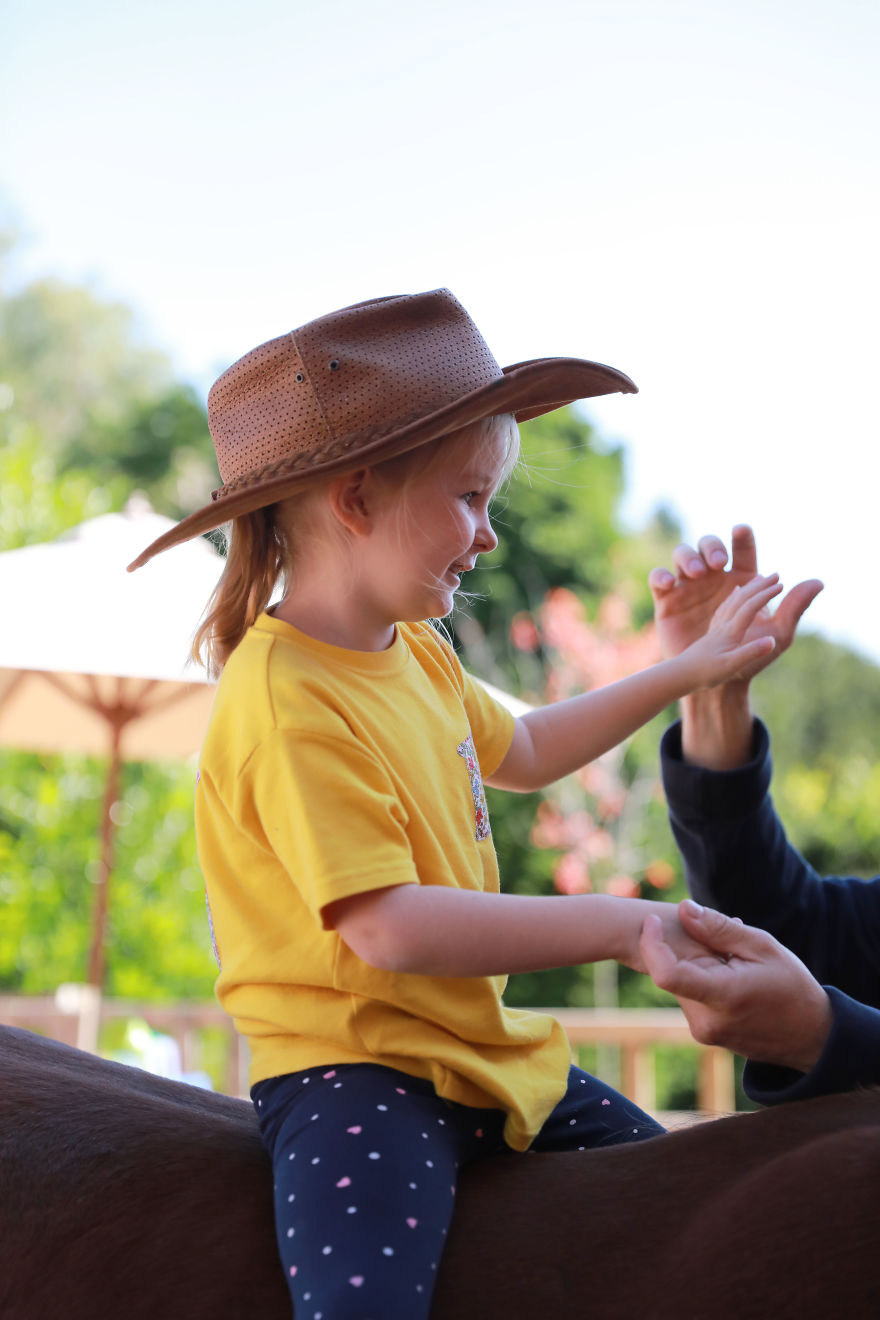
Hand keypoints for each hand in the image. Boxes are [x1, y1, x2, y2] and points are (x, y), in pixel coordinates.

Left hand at [639, 900, 832, 1073]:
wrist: (811, 1037)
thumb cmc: (792, 987)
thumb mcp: (763, 947)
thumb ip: (720, 929)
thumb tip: (682, 909)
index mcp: (722, 997)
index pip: (665, 974)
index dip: (652, 943)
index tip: (653, 920)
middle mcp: (706, 1021)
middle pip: (672, 972)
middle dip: (684, 947)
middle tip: (721, 937)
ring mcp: (704, 1031)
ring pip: (680, 983)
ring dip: (695, 963)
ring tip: (734, 958)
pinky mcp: (705, 1034)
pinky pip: (690, 997)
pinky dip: (701, 978)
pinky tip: (730, 974)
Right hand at [649, 525, 822, 680]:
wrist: (714, 681)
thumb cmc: (749, 656)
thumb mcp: (778, 634)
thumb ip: (794, 607)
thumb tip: (818, 581)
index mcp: (741, 580)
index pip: (743, 551)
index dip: (742, 537)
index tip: (741, 530)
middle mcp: (714, 578)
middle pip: (709, 546)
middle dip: (711, 547)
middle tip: (718, 562)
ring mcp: (689, 587)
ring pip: (683, 556)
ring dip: (688, 557)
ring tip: (696, 572)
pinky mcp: (668, 601)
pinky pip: (659, 579)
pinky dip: (661, 576)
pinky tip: (669, 583)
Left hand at [679, 573, 780, 688]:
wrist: (680, 677)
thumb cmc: (705, 674)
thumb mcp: (730, 666)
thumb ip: (750, 652)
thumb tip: (771, 641)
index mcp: (729, 631)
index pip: (750, 607)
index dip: (766, 594)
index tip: (782, 584)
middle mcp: (722, 624)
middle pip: (742, 598)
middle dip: (760, 585)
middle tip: (776, 575)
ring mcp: (716, 627)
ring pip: (732, 601)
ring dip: (748, 588)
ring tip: (759, 580)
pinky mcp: (712, 632)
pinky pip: (724, 609)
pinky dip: (733, 598)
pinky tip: (734, 596)